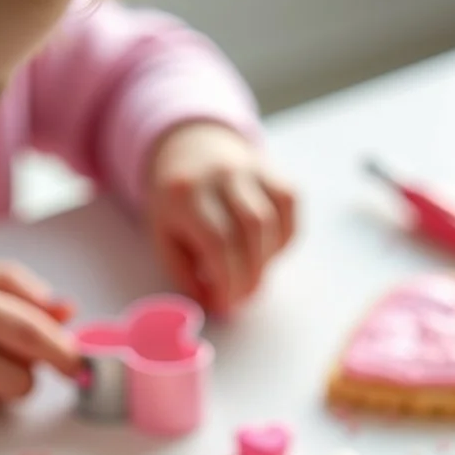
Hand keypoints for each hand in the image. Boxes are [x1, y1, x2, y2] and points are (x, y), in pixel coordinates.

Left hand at [144, 123, 295, 313]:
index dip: (229, 280)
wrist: (191, 149)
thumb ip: (186, 275)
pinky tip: (265, 249)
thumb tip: (218, 304)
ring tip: (251, 276)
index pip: (218, 241)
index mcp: (184, 193)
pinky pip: (289, 207)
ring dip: (267, 260)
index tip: (226, 305)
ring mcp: (251, 168)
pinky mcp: (273, 170)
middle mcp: (221, 174)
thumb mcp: (164, 239)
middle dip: (251, 275)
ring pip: (273, 220)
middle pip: (251, 230)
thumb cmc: (175, 205)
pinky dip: (284, 237)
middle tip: (242, 298)